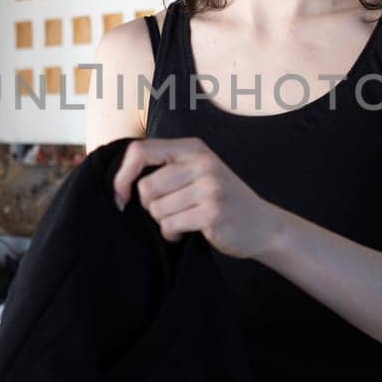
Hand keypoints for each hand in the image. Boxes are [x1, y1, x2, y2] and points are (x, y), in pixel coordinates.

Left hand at [112, 137, 279, 260]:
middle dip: (150, 206)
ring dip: (164, 222)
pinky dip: (173, 234)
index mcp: (193, 148)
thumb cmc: (221, 199)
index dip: (122, 175)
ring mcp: (209, 187)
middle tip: (171, 210)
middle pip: (146, 187)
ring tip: (185, 220)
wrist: (263, 225)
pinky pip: (170, 226)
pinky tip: (189, 231)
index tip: (121, 195)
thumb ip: (165, 168)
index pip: (140, 151)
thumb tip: (118, 183)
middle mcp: (201, 163)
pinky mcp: (212, 212)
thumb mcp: (198, 171)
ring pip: (157, 209)